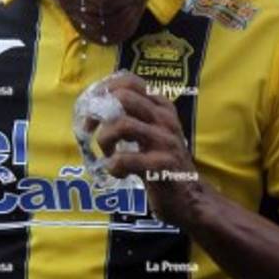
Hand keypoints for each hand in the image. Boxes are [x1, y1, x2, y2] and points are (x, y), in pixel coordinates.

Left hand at [97, 73, 204, 226]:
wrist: (189, 197)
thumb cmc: (162, 163)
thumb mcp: (150, 133)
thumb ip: (131, 117)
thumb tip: (94, 108)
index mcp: (161, 107)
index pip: (129, 81)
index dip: (103, 90)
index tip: (91, 108)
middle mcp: (165, 118)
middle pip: (123, 97)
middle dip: (98, 113)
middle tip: (90, 130)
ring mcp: (165, 140)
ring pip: (122, 125)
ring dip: (105, 141)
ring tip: (108, 155)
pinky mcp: (161, 164)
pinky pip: (125, 159)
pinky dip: (113, 167)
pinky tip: (118, 173)